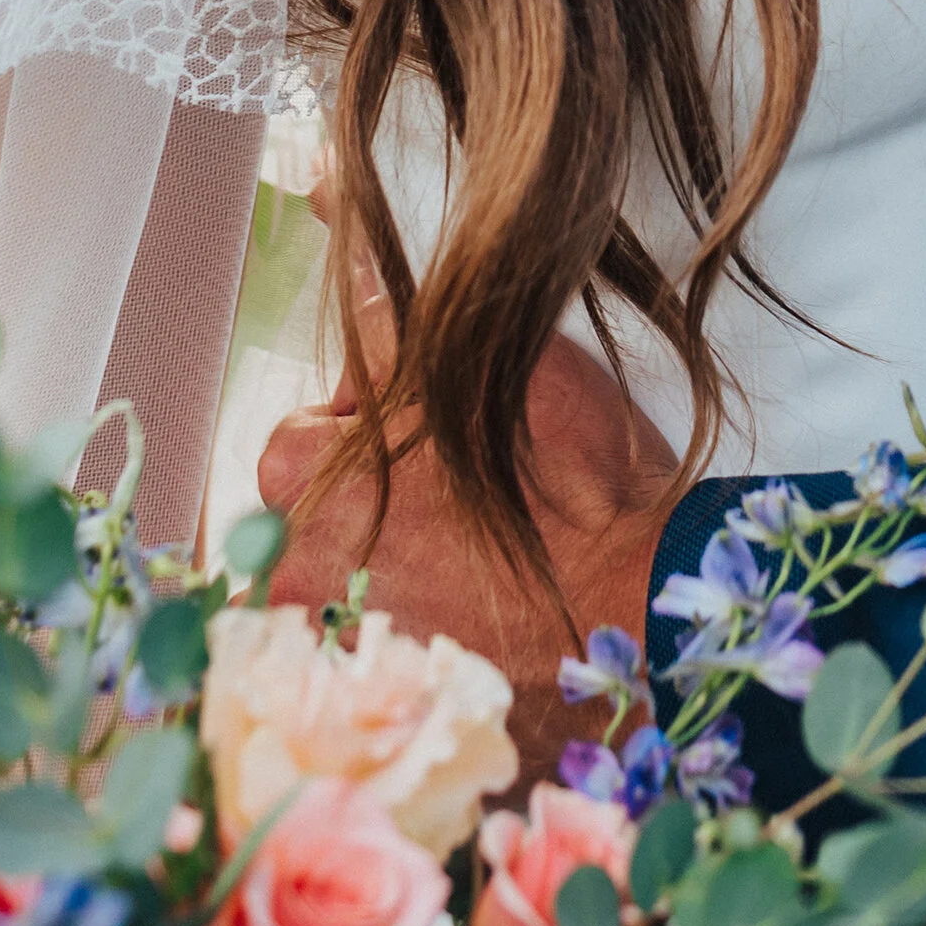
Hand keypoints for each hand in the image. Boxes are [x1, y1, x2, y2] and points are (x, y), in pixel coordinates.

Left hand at [257, 329, 679, 775]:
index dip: (385, 419)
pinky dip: (410, 633)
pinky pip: (369, 654)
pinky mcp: (373, 705)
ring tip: (474, 562)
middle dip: (377, 498)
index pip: (312, 427)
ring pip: (342, 583)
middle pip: (316, 511)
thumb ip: (388, 309)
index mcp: (297, 476)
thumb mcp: (479, 360)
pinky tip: (470, 616)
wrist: (636, 601)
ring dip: (391, 568)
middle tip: (465, 499)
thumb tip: (333, 219)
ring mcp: (327, 649)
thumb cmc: (562, 475)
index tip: (446, 437)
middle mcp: (288, 573)